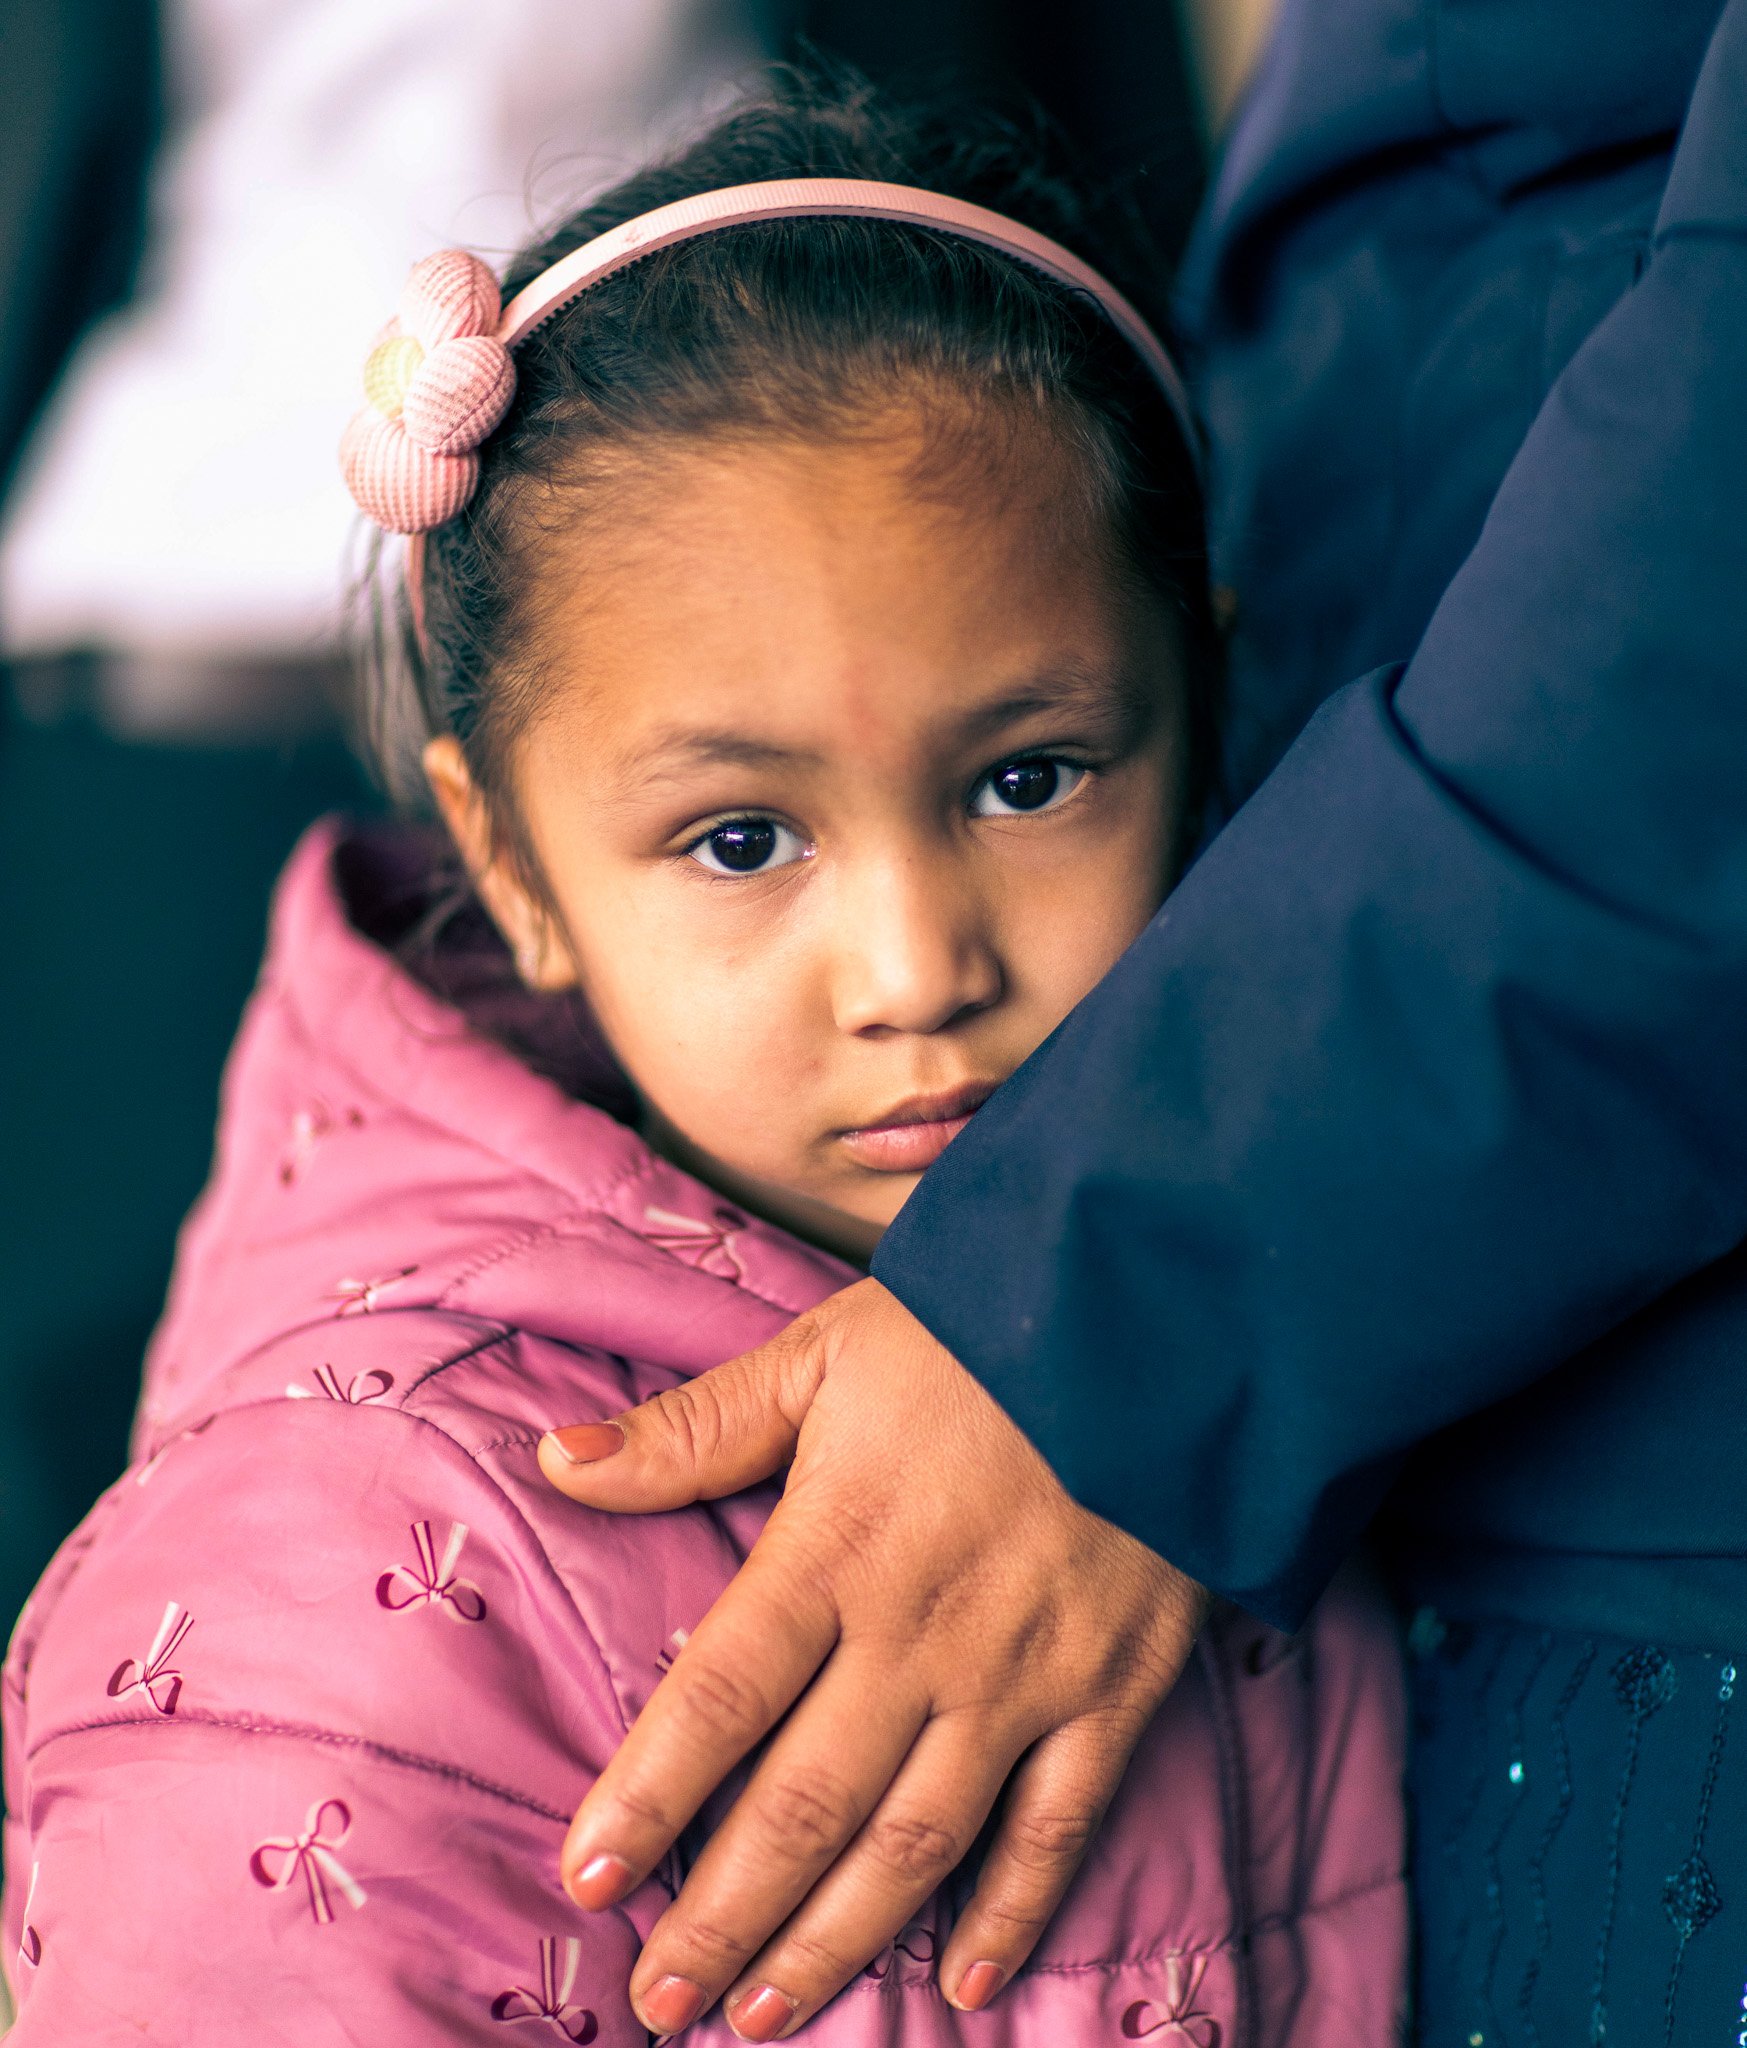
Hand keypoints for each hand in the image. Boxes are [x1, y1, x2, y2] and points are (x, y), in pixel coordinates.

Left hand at [537, 1277, 1206, 2040]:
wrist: (1164, 1315)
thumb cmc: (979, 1326)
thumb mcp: (824, 1352)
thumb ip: (696, 1426)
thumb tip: (556, 1462)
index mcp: (838, 1545)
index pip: (719, 1695)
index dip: (648, 1795)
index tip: (586, 1882)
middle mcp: (923, 1631)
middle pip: (805, 1802)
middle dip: (723, 1917)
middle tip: (658, 2004)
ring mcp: (1026, 1672)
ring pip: (916, 1841)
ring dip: (835, 1941)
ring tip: (762, 2017)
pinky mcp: (1116, 1688)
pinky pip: (1058, 1826)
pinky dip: (1012, 1912)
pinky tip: (962, 1982)